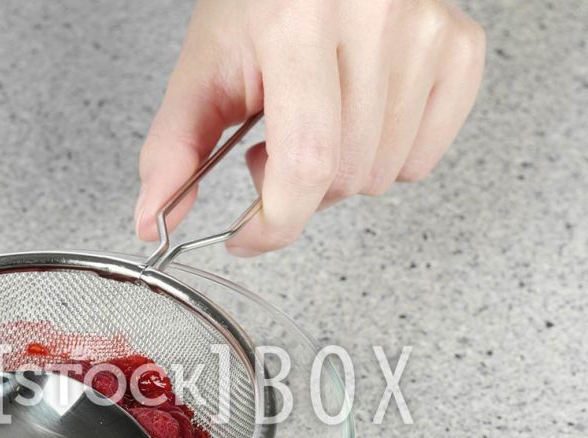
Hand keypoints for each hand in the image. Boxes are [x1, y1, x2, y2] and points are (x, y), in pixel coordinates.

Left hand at [135, 0, 485, 255]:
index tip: (247, 236)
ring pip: (384, 176)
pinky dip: (387, 159)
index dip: (274, 222)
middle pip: (344, 178)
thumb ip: (172, 150)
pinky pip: (426, 157)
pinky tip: (358, 120)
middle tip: (272, 144)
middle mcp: (373, 18)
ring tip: (314, 123)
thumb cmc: (255, 3)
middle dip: (299, 190)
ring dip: (340, 175)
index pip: (307, 163)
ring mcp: (425, 30)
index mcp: (299, 23)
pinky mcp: (459, 44)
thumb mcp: (202, 69)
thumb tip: (155, 219)